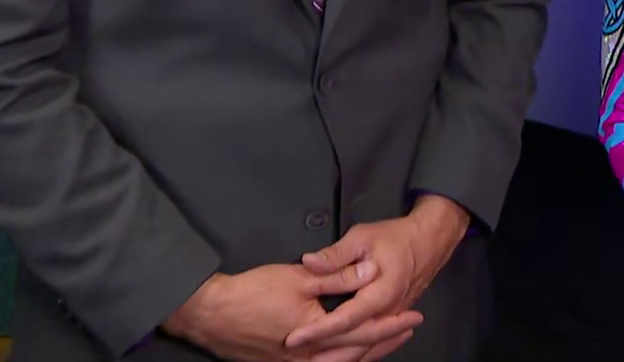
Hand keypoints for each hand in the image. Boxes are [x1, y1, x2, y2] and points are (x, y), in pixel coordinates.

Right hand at [163, 263, 416, 361]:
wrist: (211, 313)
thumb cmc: (253, 293)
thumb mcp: (299, 278)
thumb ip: (337, 276)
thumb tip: (370, 270)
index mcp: (316, 336)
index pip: (363, 330)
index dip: (390, 323)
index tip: (412, 316)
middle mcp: (307, 359)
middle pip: (355, 353)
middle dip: (384, 342)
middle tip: (408, 330)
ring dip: (365, 353)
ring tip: (386, 342)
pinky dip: (340, 359)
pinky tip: (348, 353)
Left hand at [284, 196, 469, 359]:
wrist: (429, 241)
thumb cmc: (396, 237)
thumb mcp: (363, 237)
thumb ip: (336, 254)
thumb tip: (309, 262)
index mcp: (380, 294)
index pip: (344, 320)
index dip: (317, 330)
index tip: (293, 338)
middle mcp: (387, 313)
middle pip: (354, 343)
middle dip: (323, 351)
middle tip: (295, 353)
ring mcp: (391, 320)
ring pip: (364, 348)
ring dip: (338, 356)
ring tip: (312, 361)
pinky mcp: (391, 320)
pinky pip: (371, 344)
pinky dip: (354, 353)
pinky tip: (336, 356)